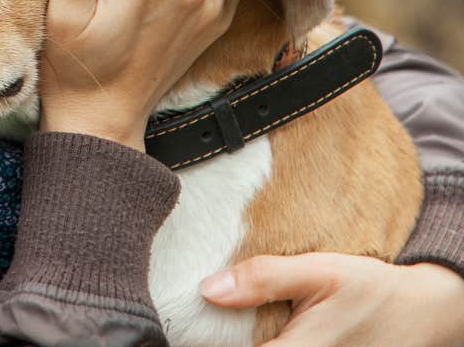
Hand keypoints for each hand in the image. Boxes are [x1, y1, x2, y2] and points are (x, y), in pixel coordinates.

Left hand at [200, 253, 463, 346]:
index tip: (191, 325)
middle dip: (228, 336)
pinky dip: (269, 340)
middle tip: (210, 316)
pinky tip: (265, 328)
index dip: (210, 339)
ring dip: (247, 338)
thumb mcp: (317, 271)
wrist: (421, 312)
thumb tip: (208, 289)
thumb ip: (263, 278)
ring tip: (233, 320)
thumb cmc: (369, 288)